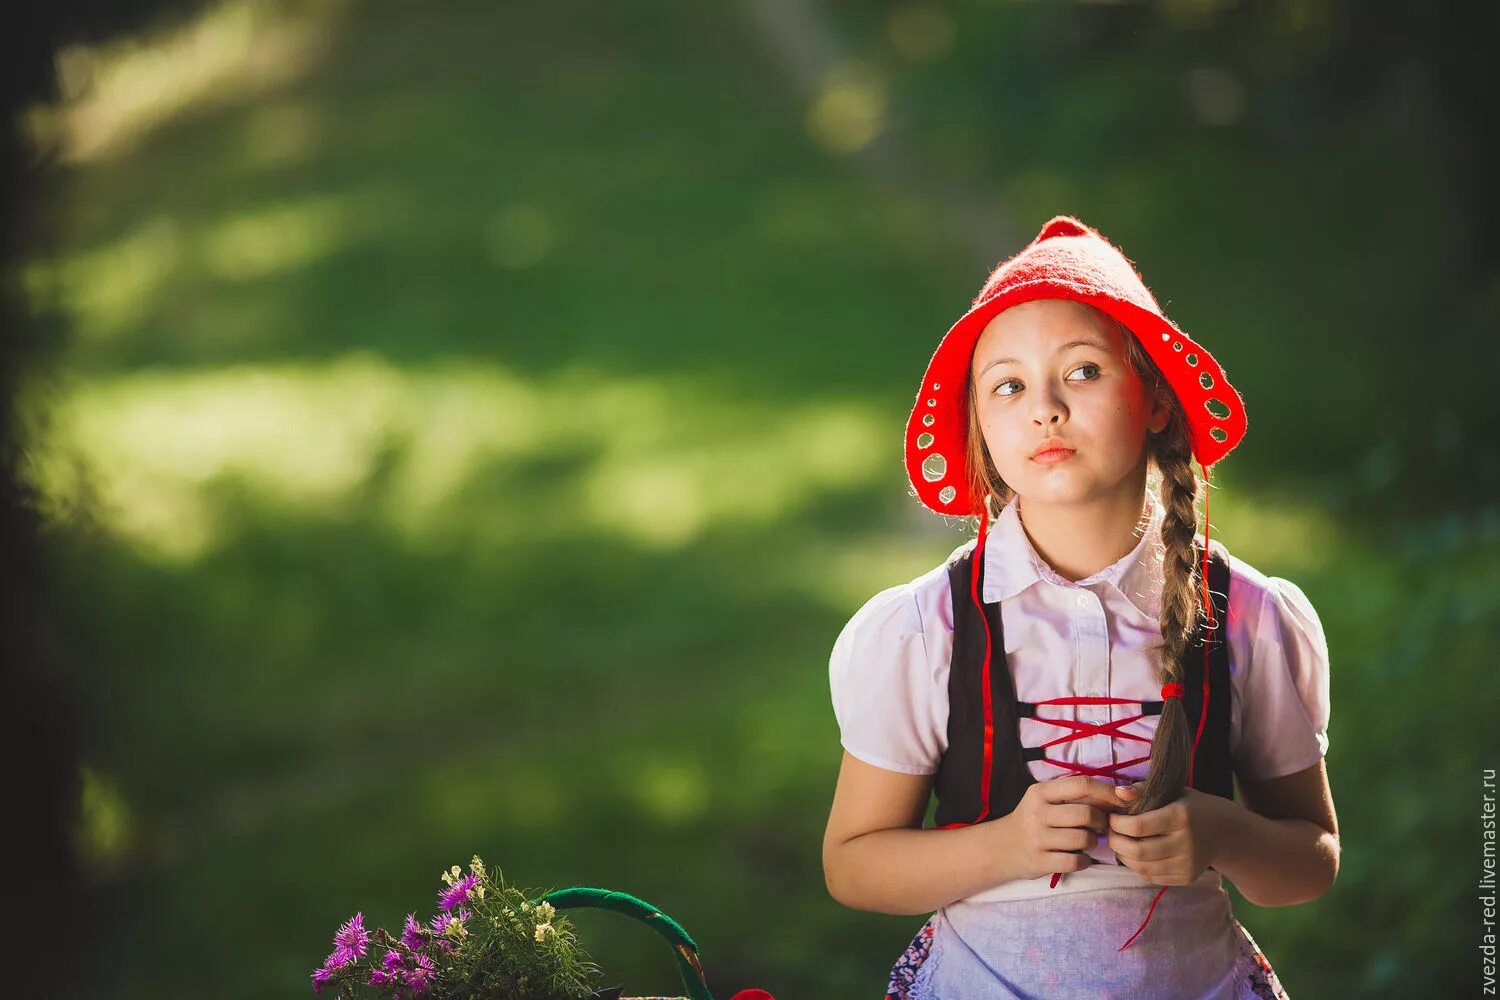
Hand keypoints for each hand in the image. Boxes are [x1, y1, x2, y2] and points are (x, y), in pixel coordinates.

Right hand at [1001, 775, 1128, 881]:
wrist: (1002, 847)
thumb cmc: (1033, 820)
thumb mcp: (1045, 800)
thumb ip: (1075, 796)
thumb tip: (1120, 794)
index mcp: (1040, 792)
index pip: (1081, 785)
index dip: (1107, 791)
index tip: (1123, 798)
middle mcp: (1037, 813)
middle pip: (1086, 814)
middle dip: (1101, 821)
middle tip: (1100, 826)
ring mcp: (1037, 839)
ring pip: (1084, 839)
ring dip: (1092, 842)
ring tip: (1085, 841)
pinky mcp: (1039, 862)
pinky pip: (1077, 861)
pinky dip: (1084, 860)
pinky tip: (1079, 857)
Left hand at [1106, 783, 1227, 886]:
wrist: (1225, 832)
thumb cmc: (1192, 807)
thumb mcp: (1173, 791)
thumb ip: (1143, 790)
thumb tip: (1118, 793)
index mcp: (1181, 817)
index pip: (1139, 826)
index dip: (1117, 824)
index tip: (1111, 817)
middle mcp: (1186, 843)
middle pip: (1138, 850)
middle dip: (1115, 842)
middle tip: (1110, 832)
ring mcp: (1187, 864)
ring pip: (1142, 867)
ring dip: (1123, 856)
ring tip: (1119, 843)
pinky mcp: (1187, 877)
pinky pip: (1152, 877)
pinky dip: (1136, 866)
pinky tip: (1134, 854)